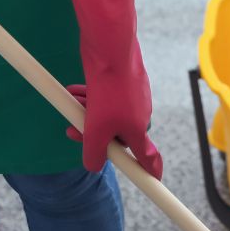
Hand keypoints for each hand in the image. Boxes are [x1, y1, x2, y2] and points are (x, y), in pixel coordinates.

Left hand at [66, 0, 161, 177]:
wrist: (111, 49)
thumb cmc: (108, 90)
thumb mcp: (95, 129)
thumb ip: (94, 153)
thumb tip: (93, 165)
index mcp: (138, 130)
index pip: (148, 157)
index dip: (151, 171)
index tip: (156, 181)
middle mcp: (139, 115)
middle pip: (116, 135)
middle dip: (93, 134)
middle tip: (73, 130)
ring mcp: (133, 97)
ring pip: (107, 114)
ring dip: (88, 113)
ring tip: (73, 102)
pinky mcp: (124, 82)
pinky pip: (106, 97)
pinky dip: (91, 98)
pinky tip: (75, 90)